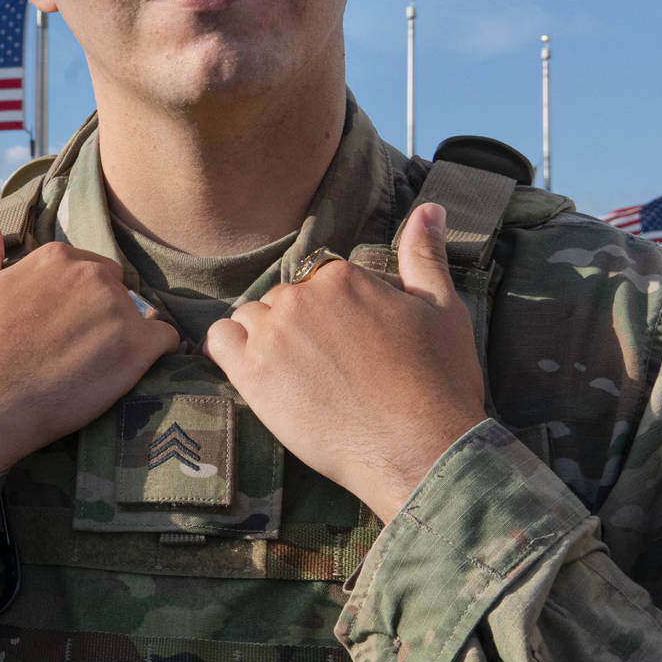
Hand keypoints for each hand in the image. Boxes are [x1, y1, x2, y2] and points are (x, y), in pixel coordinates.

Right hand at [0, 219, 180, 483]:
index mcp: (57, 257)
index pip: (85, 268)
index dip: (74, 301)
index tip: (61, 327)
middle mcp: (92, 274)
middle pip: (115, 289)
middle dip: (102, 314)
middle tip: (79, 350)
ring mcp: (117, 310)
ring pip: (139, 315)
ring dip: (125, 336)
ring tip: (100, 367)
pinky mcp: (136, 349)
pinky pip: (167, 340)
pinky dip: (157, 354)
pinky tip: (133, 371)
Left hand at [205, 203, 484, 522]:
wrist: (420, 451)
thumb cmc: (438, 384)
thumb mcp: (442, 309)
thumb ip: (423, 255)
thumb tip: (428, 209)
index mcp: (342, 276)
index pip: (319, 281)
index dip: (335, 314)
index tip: (350, 345)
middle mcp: (301, 296)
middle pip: (283, 300)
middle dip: (301, 326)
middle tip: (329, 368)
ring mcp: (272, 334)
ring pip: (251, 319)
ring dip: (267, 340)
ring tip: (300, 377)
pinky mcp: (251, 374)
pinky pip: (219, 343)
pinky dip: (231, 352)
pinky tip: (257, 372)